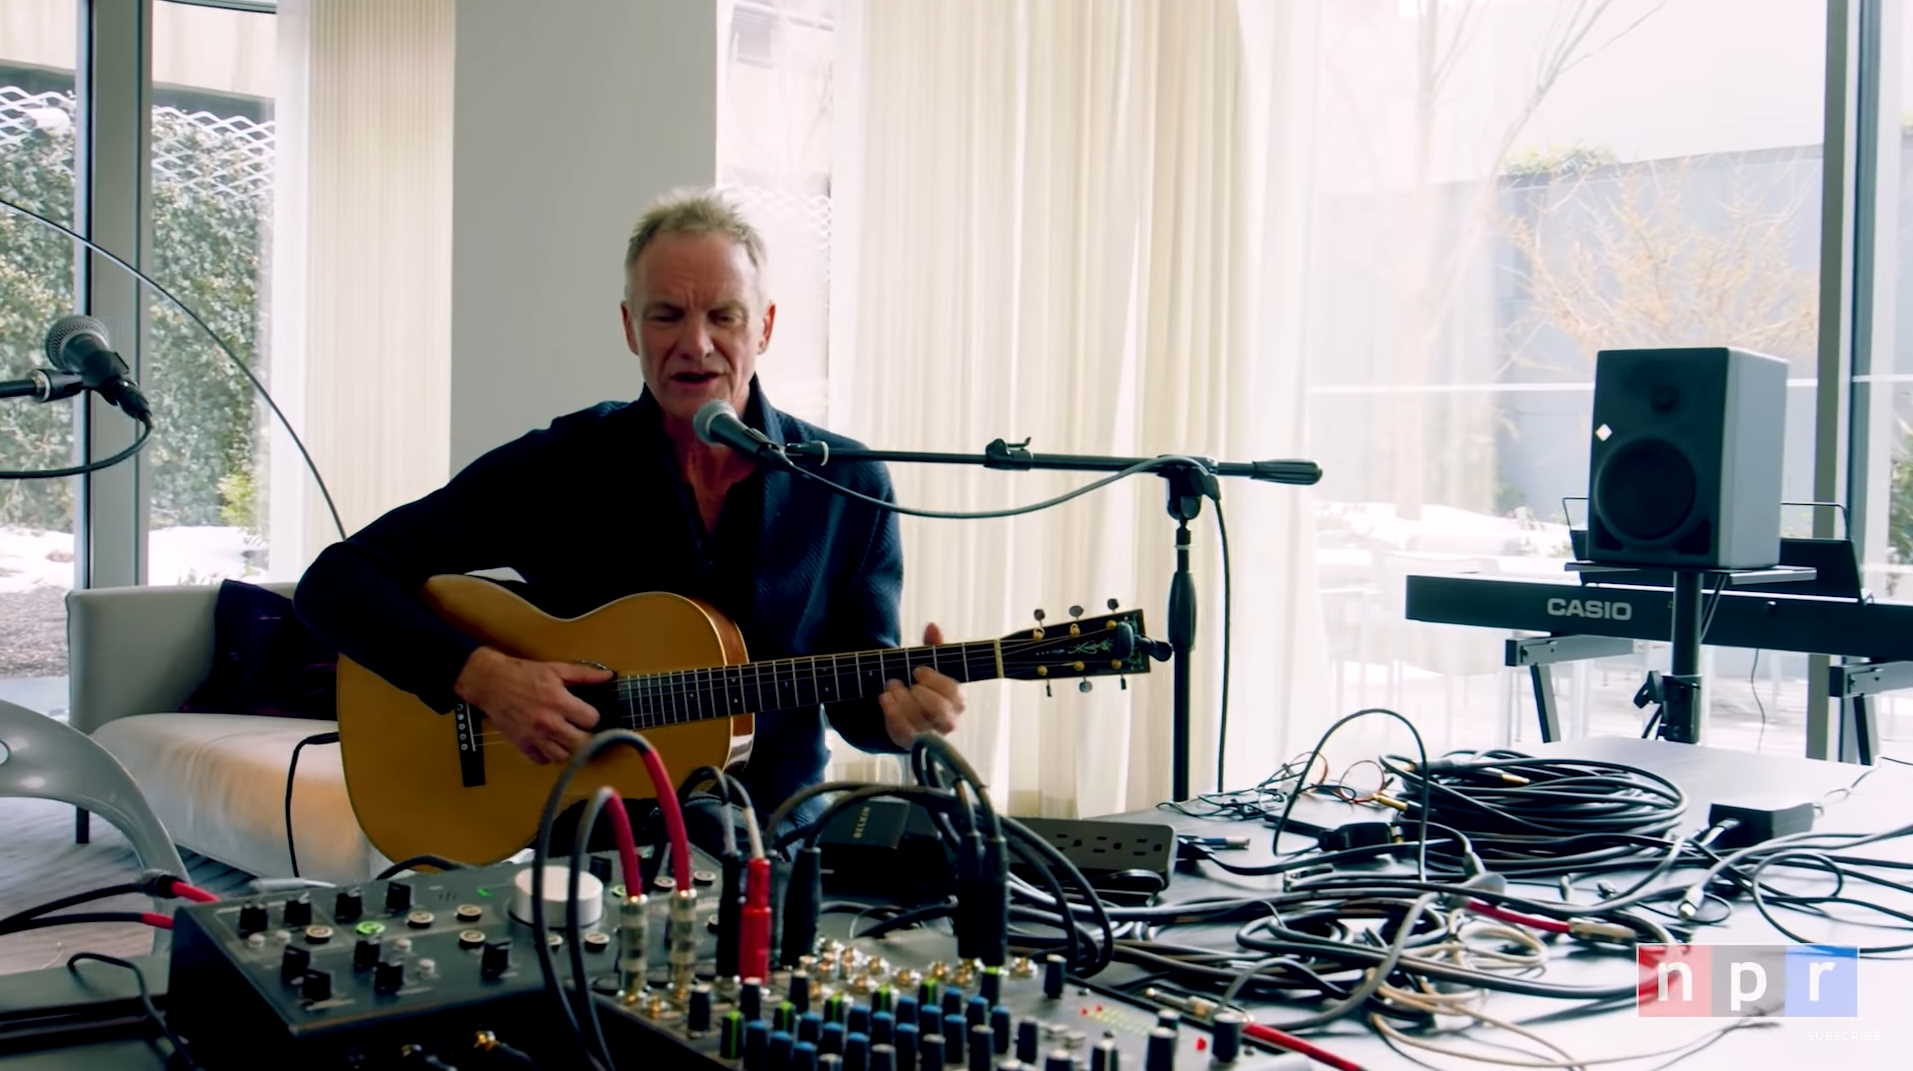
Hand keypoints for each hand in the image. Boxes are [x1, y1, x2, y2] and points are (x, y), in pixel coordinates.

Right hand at [452, 646, 610, 763]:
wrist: (490, 683)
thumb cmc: (523, 674)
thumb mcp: (556, 669)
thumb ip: (584, 674)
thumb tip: (608, 677)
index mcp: (558, 702)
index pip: (591, 720)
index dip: (592, 716)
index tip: (587, 714)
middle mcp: (548, 722)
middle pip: (581, 743)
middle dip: (586, 736)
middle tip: (582, 730)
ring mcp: (534, 736)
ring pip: (563, 756)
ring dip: (568, 748)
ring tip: (567, 737)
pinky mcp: (522, 745)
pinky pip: (542, 761)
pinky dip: (549, 755)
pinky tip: (550, 743)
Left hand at [879, 622, 965, 747]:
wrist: (906, 710)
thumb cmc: (923, 685)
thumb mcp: (929, 664)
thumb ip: (933, 646)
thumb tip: (933, 626)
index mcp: (958, 701)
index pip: (952, 692)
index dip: (933, 679)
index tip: (917, 670)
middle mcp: (949, 721)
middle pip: (938, 710)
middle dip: (916, 693)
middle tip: (898, 680)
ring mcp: (931, 735)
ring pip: (918, 721)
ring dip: (900, 700)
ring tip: (889, 687)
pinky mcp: (912, 743)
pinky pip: (904, 733)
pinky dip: (891, 714)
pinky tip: (884, 699)